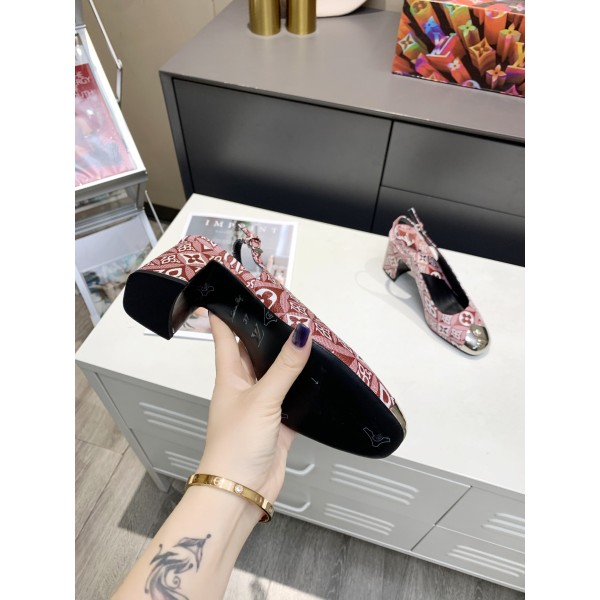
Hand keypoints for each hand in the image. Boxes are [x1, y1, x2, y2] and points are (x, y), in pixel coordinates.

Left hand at [197, 312, 311, 502]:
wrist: (240, 491)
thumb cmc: (235, 445)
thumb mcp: (262, 399)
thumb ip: (284, 368)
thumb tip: (301, 334)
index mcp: (229, 376)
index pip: (224, 336)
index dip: (226, 312)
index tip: (231, 290)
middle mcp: (244, 387)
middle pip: (253, 352)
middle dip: (265, 332)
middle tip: (283, 309)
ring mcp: (261, 406)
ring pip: (275, 375)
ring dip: (287, 360)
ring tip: (304, 337)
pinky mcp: (278, 425)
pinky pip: (292, 400)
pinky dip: (303, 389)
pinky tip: (316, 379)